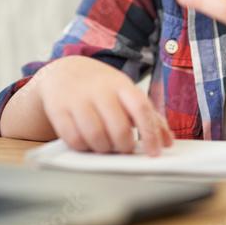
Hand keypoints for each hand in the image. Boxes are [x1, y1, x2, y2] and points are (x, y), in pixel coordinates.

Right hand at [35, 56, 173, 155]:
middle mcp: (99, 90)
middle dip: (124, 146)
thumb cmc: (101, 87)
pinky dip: (83, 147)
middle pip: (119, 128)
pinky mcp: (58, 110)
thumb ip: (148, 116)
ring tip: (105, 146)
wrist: (64, 71)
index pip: (140, 109)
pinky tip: (87, 142)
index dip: (150, 134)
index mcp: (121, 84)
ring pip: (96, 137)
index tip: (153, 152)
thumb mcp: (125, 92)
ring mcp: (77, 99)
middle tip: (124, 149)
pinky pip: (74, 139)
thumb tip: (167, 141)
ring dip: (104, 149)